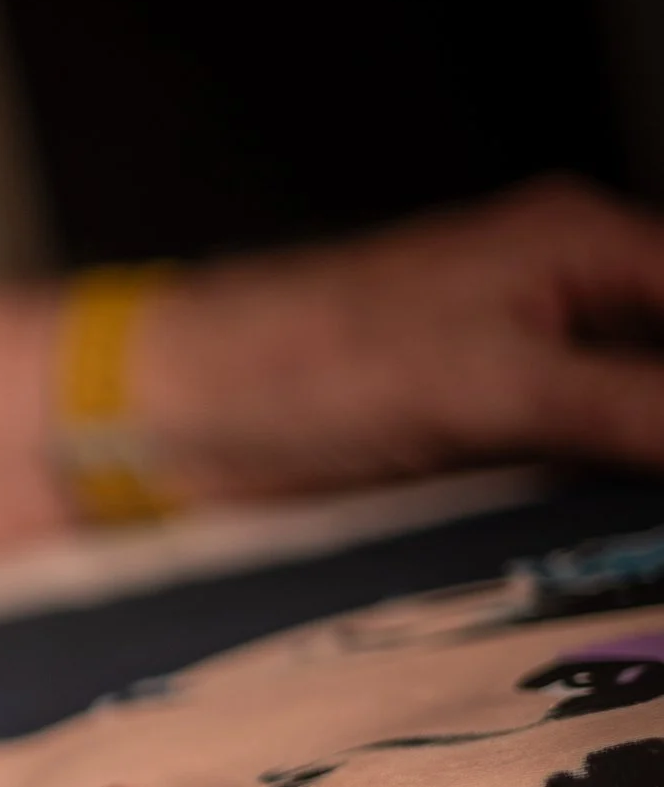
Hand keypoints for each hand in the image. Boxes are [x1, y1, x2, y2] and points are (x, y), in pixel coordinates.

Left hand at [129, 177, 663, 497]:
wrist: (171, 414)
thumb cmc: (301, 361)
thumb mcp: (494, 384)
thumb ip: (634, 406)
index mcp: (583, 243)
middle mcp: (567, 294)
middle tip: (659, 512)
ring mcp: (527, 366)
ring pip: (644, 420)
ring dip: (647, 470)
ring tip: (642, 533)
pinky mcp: (485, 432)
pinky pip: (588, 465)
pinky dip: (618, 499)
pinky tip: (626, 544)